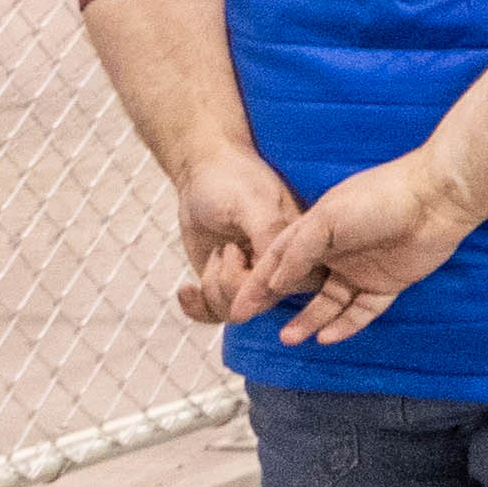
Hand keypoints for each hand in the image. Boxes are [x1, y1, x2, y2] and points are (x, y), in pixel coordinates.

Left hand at [161, 141, 298, 328]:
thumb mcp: (252, 203)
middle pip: (257, 306)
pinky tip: (186, 290)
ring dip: (210, 287)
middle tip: (223, 249)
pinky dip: (195, 307)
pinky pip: (215, 315)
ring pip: (233, 312)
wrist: (204, 172)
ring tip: (214, 253)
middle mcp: (282, 267)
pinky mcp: (228, 284)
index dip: (253, 281)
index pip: (285, 288)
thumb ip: (269, 234)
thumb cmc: (233, 179)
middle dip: (226, 282)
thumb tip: (279, 274)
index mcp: (301, 247)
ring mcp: (254, 277)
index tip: (235, 248)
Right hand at [246, 147, 487, 345]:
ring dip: (308, 320)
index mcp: (318, 229)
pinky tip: (325, 337)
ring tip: (288, 337)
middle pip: (300, 284)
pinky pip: (361, 311)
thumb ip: (297, 251)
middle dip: (274, 303)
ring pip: (329, 302)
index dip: (256, 283)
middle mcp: (337, 251)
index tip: (236, 307)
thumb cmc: (379, 199)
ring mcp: (362, 268)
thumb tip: (272, 283)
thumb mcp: (326, 220)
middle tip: (249, 323)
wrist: (436, 198)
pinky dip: (344, 325)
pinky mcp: (388, 283)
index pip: (279, 260)